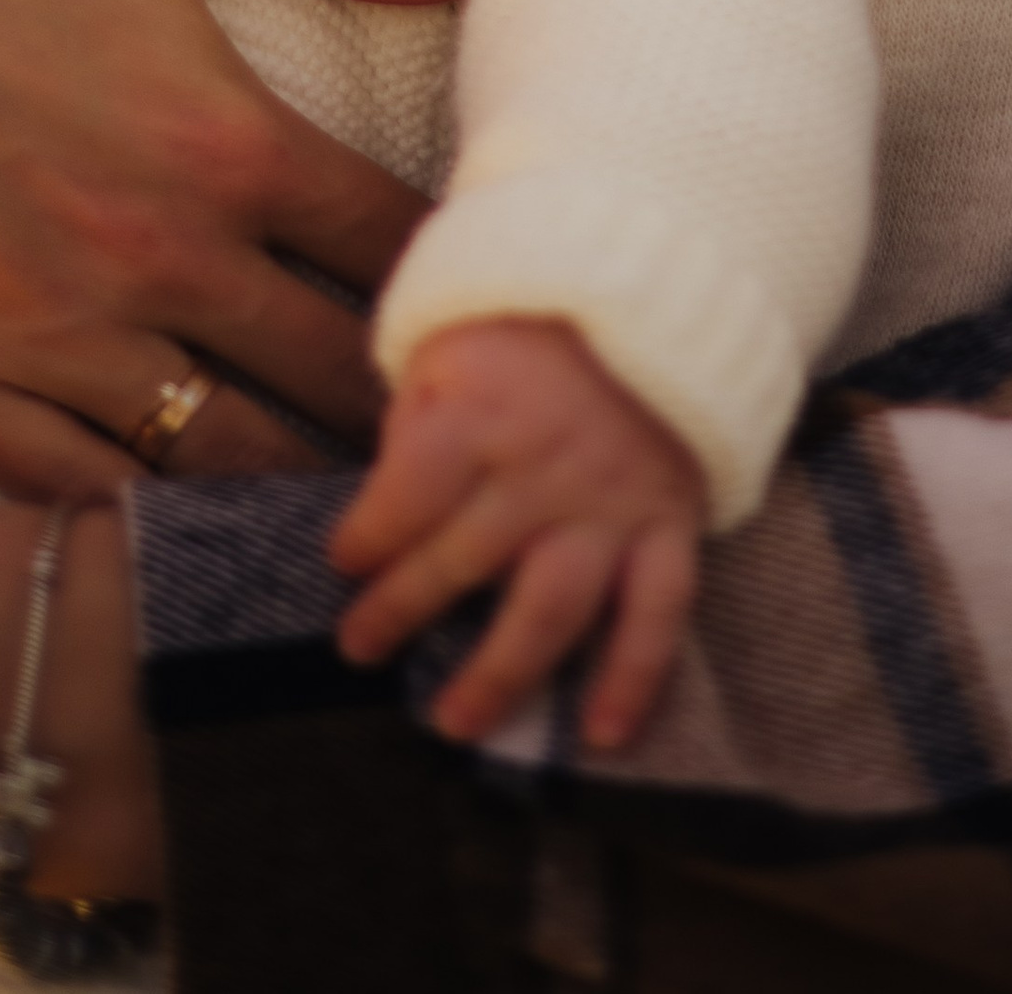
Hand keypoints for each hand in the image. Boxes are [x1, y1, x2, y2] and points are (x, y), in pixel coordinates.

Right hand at [0, 0, 497, 497]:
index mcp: (214, 132)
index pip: (399, 252)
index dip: (469, 282)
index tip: (499, 300)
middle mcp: (138, 256)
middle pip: (335, 384)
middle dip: (411, 407)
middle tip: (466, 428)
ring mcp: (32, 342)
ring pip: (221, 469)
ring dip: (304, 488)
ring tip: (370, 497)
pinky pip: (83, 504)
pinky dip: (158, 524)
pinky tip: (211, 526)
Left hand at [329, 318, 703, 750]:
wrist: (660, 276)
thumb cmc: (534, 314)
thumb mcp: (452, 337)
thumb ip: (417, 420)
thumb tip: (385, 502)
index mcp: (479, 414)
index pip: (404, 499)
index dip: (365, 538)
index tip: (343, 562)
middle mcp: (542, 471)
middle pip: (460, 561)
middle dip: (399, 610)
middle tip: (359, 648)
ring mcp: (609, 506)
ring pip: (550, 610)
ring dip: (500, 675)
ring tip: (455, 723)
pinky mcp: (669, 523)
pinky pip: (658, 613)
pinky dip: (635, 678)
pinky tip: (602, 734)